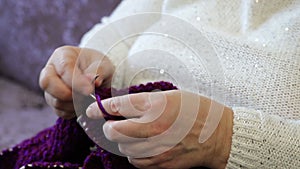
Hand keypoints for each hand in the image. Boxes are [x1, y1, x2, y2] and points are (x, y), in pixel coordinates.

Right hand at [39, 46, 113, 118]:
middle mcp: (51, 70)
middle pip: (47, 83)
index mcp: (63, 55)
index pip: (64, 67)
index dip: (75, 81)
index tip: (89, 90)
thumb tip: (93, 80)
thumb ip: (99, 71)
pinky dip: (73, 112)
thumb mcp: (104, 65)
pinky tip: (84, 105)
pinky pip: (59, 111)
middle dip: (67, 93)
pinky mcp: (54, 102)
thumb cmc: (100, 67)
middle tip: (86, 97)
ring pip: (54, 100)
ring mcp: (50, 88)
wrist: (99, 77)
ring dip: (74, 104)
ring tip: (89, 99)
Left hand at [86, 90, 232, 168]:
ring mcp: (158, 147)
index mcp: (157, 104)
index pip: (118, 106)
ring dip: (122, 141)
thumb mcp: (172, 96)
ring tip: (129, 135)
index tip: (91, 110)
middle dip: (109, 127)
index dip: (100, 108)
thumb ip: (146, 102)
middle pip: (115, 131)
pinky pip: (136, 161)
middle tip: (111, 124)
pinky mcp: (162, 162)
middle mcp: (154, 126)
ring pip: (124, 148)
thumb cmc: (198, 111)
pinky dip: (133, 154)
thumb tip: (123, 108)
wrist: (220, 135)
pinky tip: (140, 146)